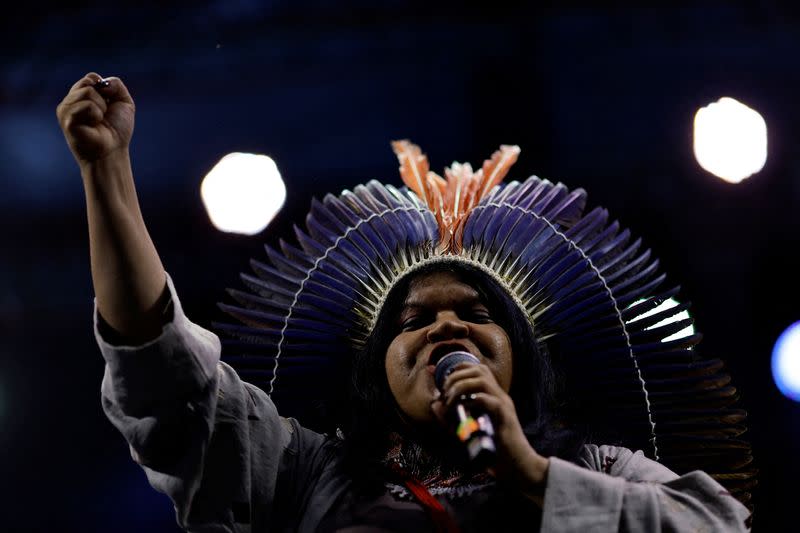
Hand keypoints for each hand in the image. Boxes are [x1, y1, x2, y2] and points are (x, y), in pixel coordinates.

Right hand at [56, 72, 134, 165]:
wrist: (113, 151)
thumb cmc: (117, 130)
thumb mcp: (124, 102)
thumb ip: (116, 85)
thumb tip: (100, 80)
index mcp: (82, 96)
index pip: (90, 78)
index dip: (103, 87)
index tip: (109, 103)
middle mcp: (71, 101)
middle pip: (87, 82)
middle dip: (103, 98)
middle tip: (104, 115)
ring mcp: (66, 110)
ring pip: (86, 92)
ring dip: (101, 107)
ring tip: (98, 122)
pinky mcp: (66, 119)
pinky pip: (86, 105)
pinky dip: (96, 114)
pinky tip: (93, 125)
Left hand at [431, 362, 548, 502]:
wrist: (517, 467)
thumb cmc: (494, 451)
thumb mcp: (467, 431)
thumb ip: (451, 418)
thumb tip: (434, 404)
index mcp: (493, 396)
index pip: (477, 369)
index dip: (457, 368)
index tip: (442, 382)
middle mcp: (499, 397)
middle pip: (479, 370)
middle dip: (456, 376)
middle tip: (445, 393)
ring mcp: (503, 405)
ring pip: (482, 380)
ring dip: (461, 386)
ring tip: (450, 401)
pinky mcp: (505, 418)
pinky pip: (489, 400)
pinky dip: (472, 401)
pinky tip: (462, 411)